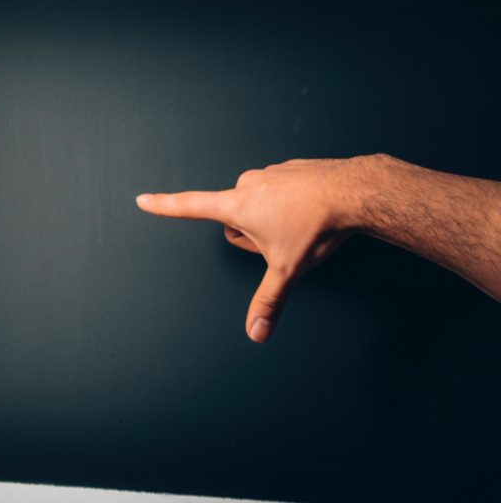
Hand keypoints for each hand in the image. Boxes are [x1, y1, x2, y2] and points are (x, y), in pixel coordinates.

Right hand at [136, 157, 374, 342]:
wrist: (358, 190)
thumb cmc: (317, 225)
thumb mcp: (288, 269)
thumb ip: (268, 301)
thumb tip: (255, 334)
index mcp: (237, 206)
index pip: (189, 206)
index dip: (164, 206)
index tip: (143, 199)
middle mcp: (248, 185)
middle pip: (234, 219)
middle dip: (252, 234)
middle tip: (282, 240)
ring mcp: (270, 173)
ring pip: (258, 205)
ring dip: (272, 219)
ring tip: (301, 225)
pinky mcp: (290, 168)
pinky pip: (280, 192)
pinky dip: (291, 205)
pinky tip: (312, 212)